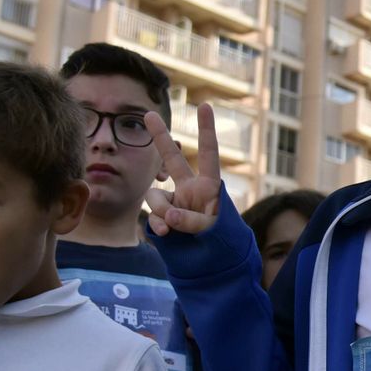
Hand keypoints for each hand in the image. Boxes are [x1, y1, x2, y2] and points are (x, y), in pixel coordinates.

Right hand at [144, 105, 220, 235]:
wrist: (211, 265)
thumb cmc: (222, 243)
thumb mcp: (212, 230)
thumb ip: (190, 220)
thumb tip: (168, 216)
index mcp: (209, 186)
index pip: (208, 153)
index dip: (206, 130)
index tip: (204, 105)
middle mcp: (189, 190)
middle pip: (172, 159)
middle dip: (160, 137)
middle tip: (148, 113)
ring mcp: (174, 203)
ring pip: (156, 198)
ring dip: (162, 211)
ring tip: (175, 228)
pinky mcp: (162, 219)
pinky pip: (153, 217)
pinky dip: (157, 225)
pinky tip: (166, 235)